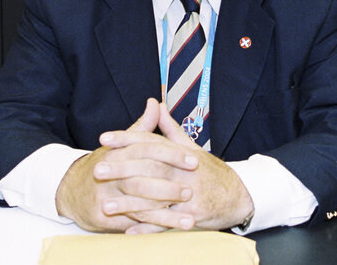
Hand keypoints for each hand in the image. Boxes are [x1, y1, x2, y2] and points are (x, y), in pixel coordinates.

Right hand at [55, 99, 198, 232]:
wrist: (69, 189)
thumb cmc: (102, 165)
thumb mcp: (120, 144)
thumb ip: (141, 127)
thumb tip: (156, 103)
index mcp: (116, 152)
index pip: (147, 150)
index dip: (172, 155)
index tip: (194, 160)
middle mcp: (109, 173)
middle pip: (142, 178)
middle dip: (169, 186)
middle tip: (192, 190)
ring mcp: (105, 196)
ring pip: (139, 204)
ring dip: (165, 212)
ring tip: (189, 217)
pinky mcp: (102, 217)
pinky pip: (131, 221)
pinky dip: (151, 226)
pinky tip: (169, 227)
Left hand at [102, 102, 254, 233]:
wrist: (239, 197)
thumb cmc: (212, 172)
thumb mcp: (192, 148)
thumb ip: (170, 129)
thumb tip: (156, 105)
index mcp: (182, 153)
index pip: (150, 142)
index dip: (126, 139)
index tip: (104, 138)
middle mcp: (184, 172)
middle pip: (149, 168)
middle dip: (121, 169)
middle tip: (97, 169)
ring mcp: (189, 195)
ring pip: (154, 198)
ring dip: (129, 204)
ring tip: (106, 205)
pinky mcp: (192, 216)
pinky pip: (166, 223)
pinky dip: (147, 228)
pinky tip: (128, 230)